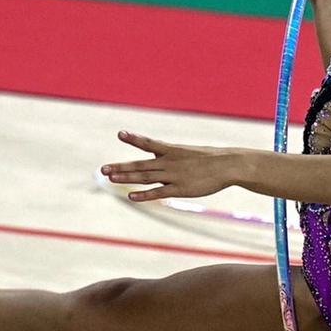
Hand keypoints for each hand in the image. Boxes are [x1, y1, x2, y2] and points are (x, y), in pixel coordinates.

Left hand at [101, 131, 238, 201]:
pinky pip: (158, 192)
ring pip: (145, 177)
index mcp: (172, 150)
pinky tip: (131, 196)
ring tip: (110, 179)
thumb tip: (169, 159)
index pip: (149, 143)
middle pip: (140, 164)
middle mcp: (168, 162)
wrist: (228, 165)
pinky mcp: (179, 189)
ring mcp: (173, 175)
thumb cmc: (212, 160)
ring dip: (127, 178)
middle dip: (121, 167)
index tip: (121, 133)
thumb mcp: (191, 154)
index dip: (134, 138)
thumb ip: (177, 158)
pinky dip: (144, 194)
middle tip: (102, 169)